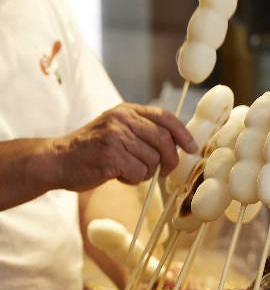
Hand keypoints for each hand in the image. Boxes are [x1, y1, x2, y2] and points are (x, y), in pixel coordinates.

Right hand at [51, 103, 196, 191]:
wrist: (57, 160)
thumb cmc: (93, 149)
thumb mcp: (118, 130)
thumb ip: (144, 132)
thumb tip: (179, 146)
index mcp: (127, 110)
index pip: (166, 117)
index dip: (183, 134)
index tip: (191, 148)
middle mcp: (121, 119)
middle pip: (164, 141)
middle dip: (170, 160)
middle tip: (165, 171)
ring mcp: (115, 136)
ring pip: (152, 160)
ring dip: (145, 172)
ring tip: (127, 169)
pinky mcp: (110, 155)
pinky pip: (138, 172)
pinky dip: (132, 179)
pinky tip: (116, 174)